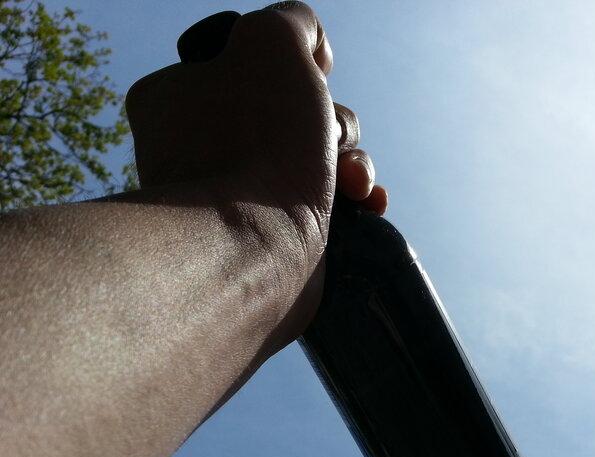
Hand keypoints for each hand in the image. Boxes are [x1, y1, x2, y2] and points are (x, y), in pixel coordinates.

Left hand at [126, 3, 385, 242]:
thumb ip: (292, 22)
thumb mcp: (271, 43)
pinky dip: (352, 201)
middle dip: (334, 124)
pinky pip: (323, 205)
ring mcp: (238, 196)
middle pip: (294, 113)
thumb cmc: (258, 145)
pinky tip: (368, 205)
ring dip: (353, 163)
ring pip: (316, 160)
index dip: (300, 71)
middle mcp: (204, 147)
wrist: (254, 250)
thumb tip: (313, 54)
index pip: (254, 65)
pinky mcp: (274, 235)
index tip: (314, 84)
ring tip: (354, 186)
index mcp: (181, 97)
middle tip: (331, 143)